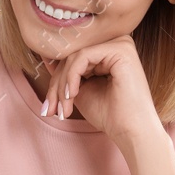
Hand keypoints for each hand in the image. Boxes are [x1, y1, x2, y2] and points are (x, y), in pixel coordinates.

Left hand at [41, 36, 164, 152]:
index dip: (56, 81)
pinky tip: (72, 95)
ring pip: (74, 57)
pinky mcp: (120, 49)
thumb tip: (44, 55)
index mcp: (108, 52)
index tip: (48, 107)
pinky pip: (82, 57)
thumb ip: (65, 73)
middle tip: (51, 110)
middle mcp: (116, 42)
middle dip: (56, 85)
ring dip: (62, 85)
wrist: (131, 132)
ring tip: (63, 108)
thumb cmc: (109, 114)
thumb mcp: (78, 90)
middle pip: (72, 56)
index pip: (72, 58)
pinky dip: (71, 77)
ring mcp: (120, 43)